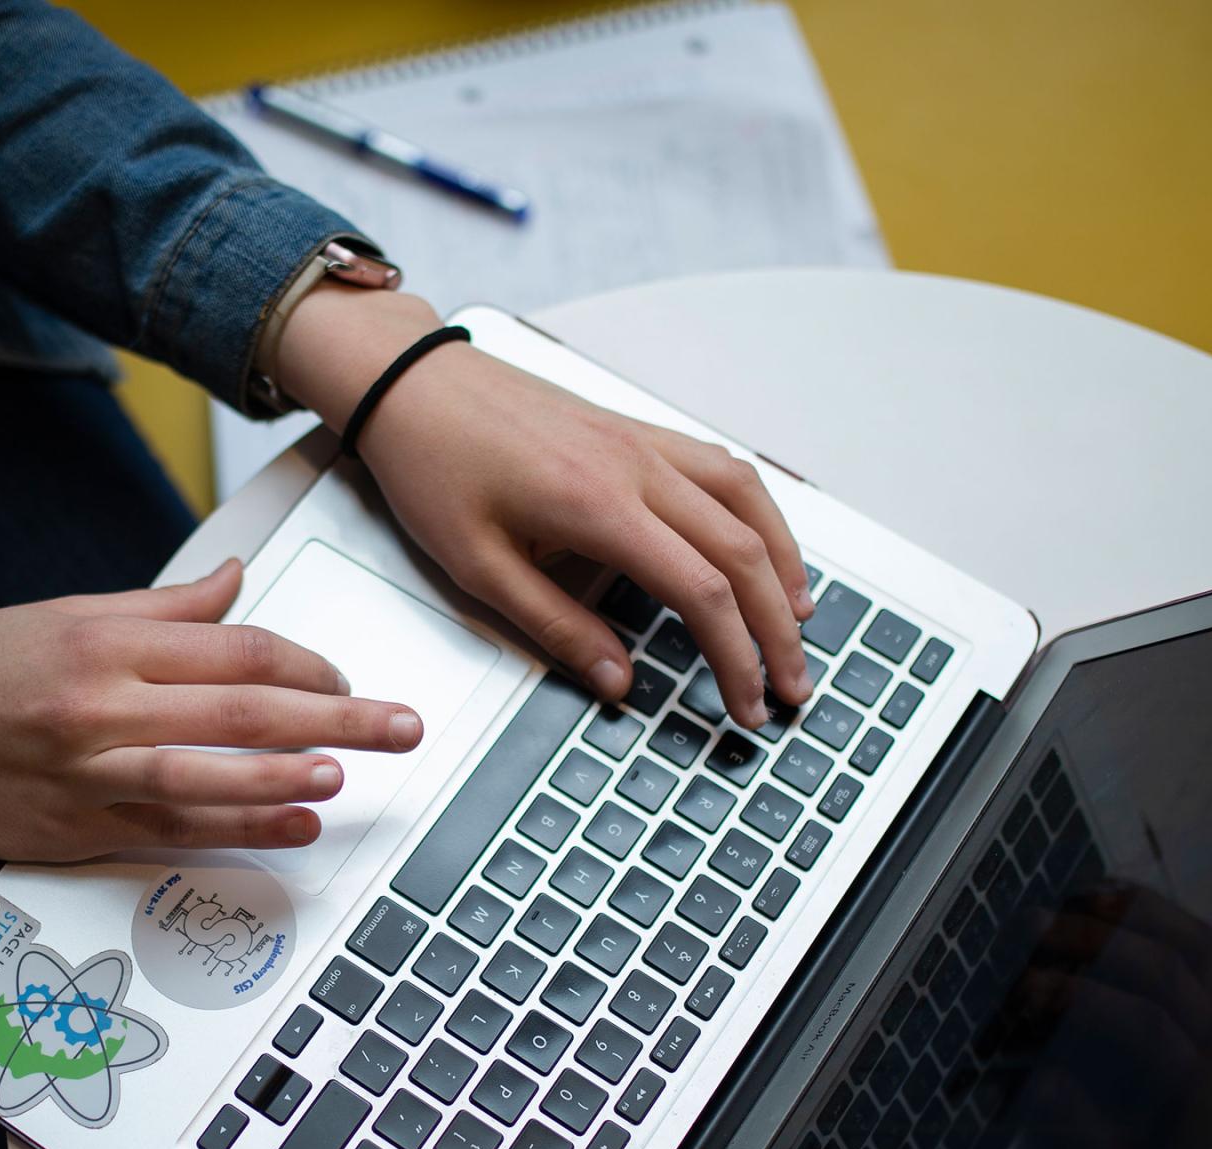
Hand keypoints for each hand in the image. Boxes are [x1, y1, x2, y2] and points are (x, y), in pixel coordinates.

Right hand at [0, 560, 422, 858]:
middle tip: (401, 726)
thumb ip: (165, 606)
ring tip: (347, 775)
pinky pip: (173, 833)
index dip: (305, 665)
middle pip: (242, 711)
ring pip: (209, 778)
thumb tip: (238, 580)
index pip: (233, 650)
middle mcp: (103, 705)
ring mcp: (91, 773)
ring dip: (287, 780)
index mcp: (107, 639)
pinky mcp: (78, 828)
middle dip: (335, 718)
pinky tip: (291, 828)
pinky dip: (239, 832)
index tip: (347, 679)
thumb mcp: (67, 610)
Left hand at [278, 285, 815, 727]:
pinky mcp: (637, 429)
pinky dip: (759, 513)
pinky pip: (723, 468)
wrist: (412, 383)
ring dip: (784, 567)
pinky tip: (764, 545)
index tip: (746, 703)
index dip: (735, 657)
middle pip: (743, 553)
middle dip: (777, 630)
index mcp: (598, 507)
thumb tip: (618, 680)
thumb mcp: (478, 567)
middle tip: (792, 686)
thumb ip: (556, 627)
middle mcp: (637, 467)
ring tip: (799, 624)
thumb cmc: (433, 464)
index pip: (702, 593)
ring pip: (748, 502)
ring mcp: (643, 441)